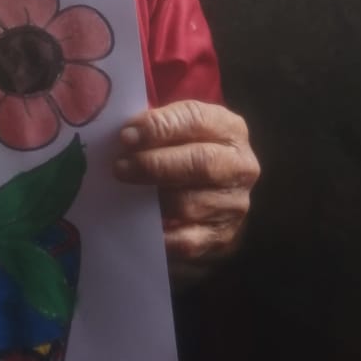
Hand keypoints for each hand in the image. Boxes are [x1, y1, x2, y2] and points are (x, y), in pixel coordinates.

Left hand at [113, 100, 258, 278]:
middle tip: (120, 167)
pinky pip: (186, 241)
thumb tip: (125, 135)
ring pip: (190, 203)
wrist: (215, 196)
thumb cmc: (188, 153)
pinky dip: (160, 235)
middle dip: (153, 165)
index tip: (126, 136)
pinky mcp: (222, 236)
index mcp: (230, 130)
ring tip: (125, 194)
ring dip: (152, 200)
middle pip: (199, 163)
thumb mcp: (182, 130)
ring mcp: (234, 204)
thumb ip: (158, 126)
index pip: (196, 120)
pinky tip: (140, 226)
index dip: (159, 127)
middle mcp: (240, 166)